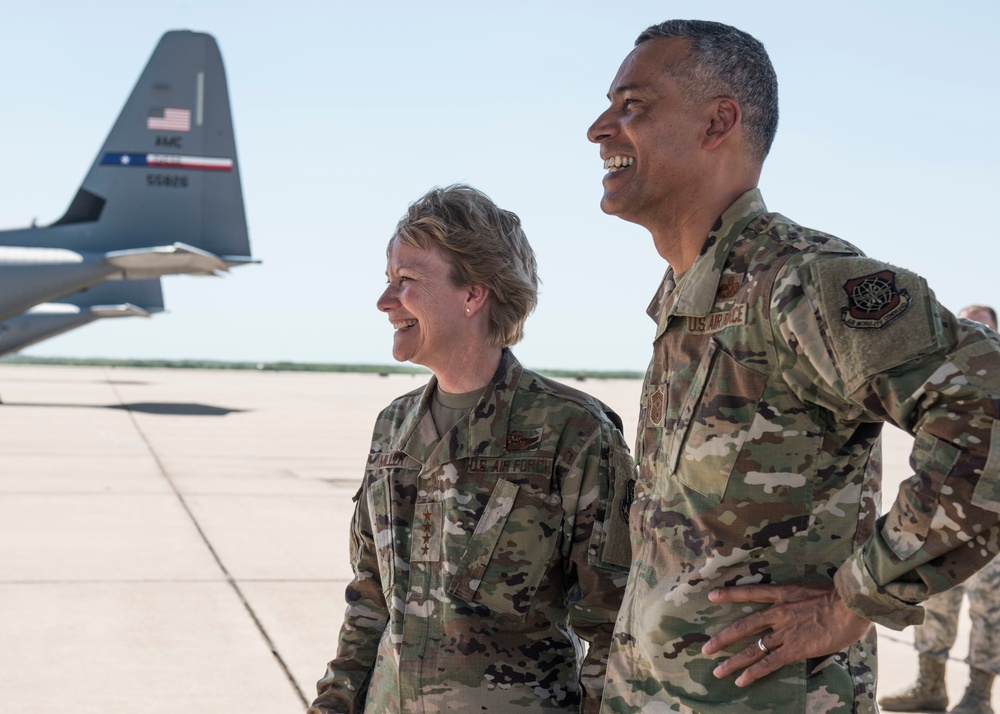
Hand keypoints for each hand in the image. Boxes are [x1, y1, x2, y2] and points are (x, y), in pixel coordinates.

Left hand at [700, 583, 870, 686]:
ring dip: (733, 661)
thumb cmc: (840, 595)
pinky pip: (769, 663)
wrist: (848, 604)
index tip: (711, 596)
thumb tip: (805, 607)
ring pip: (752, 649)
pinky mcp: (794, 649)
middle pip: (743, 626)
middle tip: (705, 648)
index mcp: (782, 594)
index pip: (751, 592)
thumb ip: (802, 600)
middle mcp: (777, 613)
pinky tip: (741, 680)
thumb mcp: (814, 589)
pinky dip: (754, 672)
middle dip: (723, 638)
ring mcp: (784, 632)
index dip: (730, 594)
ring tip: (717, 671)